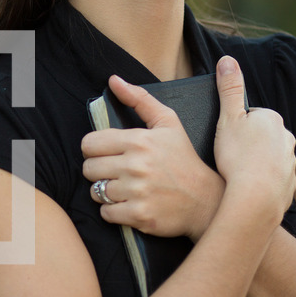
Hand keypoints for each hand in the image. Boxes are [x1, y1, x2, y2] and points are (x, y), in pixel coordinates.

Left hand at [81, 75, 224, 240]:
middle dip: (99, 171)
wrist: (206, 200)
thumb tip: (113, 80)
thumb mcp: (168, 123)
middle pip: (88, 169)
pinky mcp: (139, 215)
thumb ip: (139, 99)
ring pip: (95, 192)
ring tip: (125, 188)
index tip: (108, 154)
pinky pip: (106, 213)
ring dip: (105, 192)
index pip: (89, 144)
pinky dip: (114, 211)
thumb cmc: (184, 160)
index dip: (95, 149)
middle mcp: (136, 166)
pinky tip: (130, 204)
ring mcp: (137, 192)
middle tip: (117, 172)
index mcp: (139, 141)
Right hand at [214, 56, 295, 221]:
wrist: (256, 200)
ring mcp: (290, 163)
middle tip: (227, 158)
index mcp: (272, 119)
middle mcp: (287, 138)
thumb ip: (229, 88)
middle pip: (260, 137)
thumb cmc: (238, 158)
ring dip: (253, 166)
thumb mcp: (227, 118)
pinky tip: (246, 191)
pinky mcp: (289, 186)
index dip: (233, 128)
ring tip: (235, 177)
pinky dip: (261, 184)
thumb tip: (228, 60)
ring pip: (267, 160)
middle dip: (245, 146)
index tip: (224, 140)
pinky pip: (272, 181)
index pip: (250, 116)